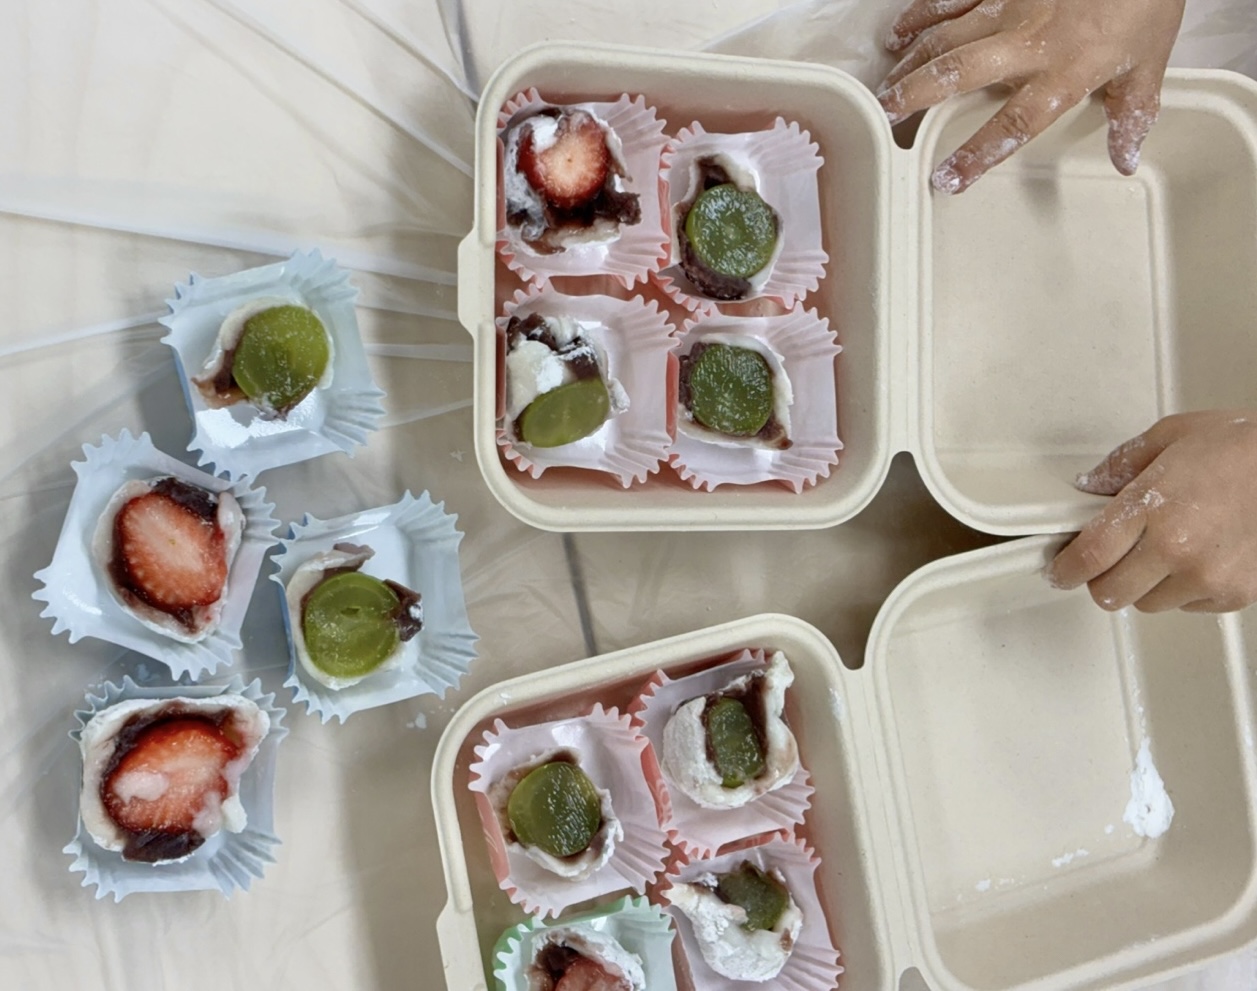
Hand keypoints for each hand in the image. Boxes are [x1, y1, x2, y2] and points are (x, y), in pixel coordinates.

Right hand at [877, 0, 1185, 193]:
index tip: (946, 179)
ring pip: (946, 38)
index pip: (1015, 123)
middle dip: (916, 99)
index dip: (977, 153)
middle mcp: (1029, 41)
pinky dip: (919, 15)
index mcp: (1066, 71)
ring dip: (910, 65)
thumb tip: (1125, 158)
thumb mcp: (1151, 58)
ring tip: (885, 90)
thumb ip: (1132, 111)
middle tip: (887, 120)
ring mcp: (1010, 4)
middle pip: (959, 74)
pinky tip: (898, 34)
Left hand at [1048, 411, 1256, 613]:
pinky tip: (1196, 555)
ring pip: (1146, 603)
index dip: (1064, 568)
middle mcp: (1179, 548)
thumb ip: (1122, 465)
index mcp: (1155, 506)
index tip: (1057, 570)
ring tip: (1164, 548)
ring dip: (1142, 583)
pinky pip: (1185, 606)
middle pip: (1108, 592)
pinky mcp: (1234, 595)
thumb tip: (1090, 485)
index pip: (1089, 555)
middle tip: (1107, 557)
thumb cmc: (1246, 449)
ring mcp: (1208, 576)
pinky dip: (1181, 588)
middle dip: (1100, 576)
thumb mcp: (1172, 436)